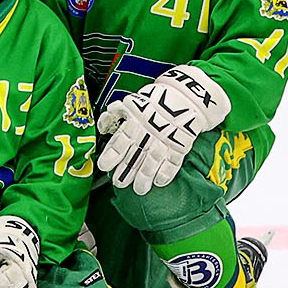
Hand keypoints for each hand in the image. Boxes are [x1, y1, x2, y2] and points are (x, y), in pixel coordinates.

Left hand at [96, 64, 227, 194]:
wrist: (184, 98)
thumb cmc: (153, 103)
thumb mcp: (130, 103)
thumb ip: (114, 116)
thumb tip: (102, 127)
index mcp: (135, 121)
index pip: (121, 140)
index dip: (112, 154)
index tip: (104, 166)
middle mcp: (150, 131)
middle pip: (137, 153)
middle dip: (127, 170)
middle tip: (118, 183)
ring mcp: (166, 139)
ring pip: (154, 160)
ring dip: (146, 176)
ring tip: (138, 189)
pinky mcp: (182, 144)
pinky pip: (174, 161)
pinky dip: (167, 172)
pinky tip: (160, 183)